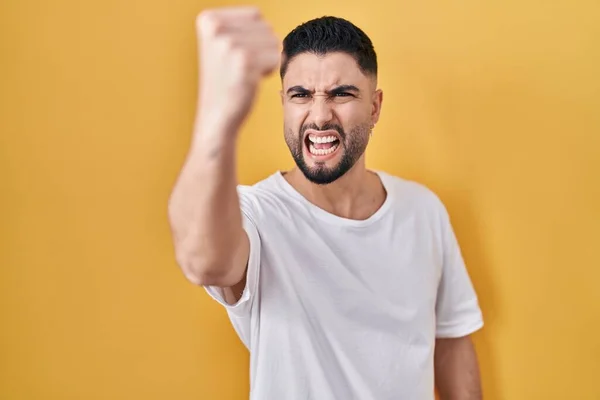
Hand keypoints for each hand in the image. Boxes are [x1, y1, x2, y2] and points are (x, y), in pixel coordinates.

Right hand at [195, 7, 279, 133]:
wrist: (217, 114)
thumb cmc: (226, 79)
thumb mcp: (223, 43)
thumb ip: (240, 24)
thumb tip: (264, 18)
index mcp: (209, 19)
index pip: (255, 14)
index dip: (254, 37)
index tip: (234, 55)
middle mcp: (216, 28)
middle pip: (266, 27)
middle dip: (261, 49)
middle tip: (240, 67)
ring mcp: (229, 44)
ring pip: (273, 42)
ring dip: (265, 60)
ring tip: (244, 73)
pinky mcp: (245, 61)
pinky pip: (275, 58)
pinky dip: (268, 71)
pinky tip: (250, 80)